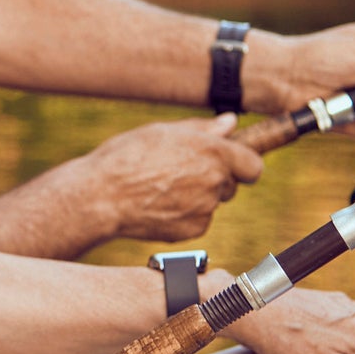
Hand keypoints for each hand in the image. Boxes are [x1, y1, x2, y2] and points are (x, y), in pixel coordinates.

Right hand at [78, 113, 263, 242]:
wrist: (101, 197)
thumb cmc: (126, 157)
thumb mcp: (162, 131)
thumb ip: (203, 128)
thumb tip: (230, 123)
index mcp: (213, 153)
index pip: (253, 165)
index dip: (243, 164)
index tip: (232, 164)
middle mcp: (214, 181)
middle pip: (230, 184)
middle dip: (214, 178)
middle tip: (180, 171)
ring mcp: (205, 209)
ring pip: (211, 202)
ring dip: (197, 196)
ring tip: (162, 187)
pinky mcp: (192, 230)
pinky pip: (197, 220)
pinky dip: (184, 214)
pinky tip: (158, 204)